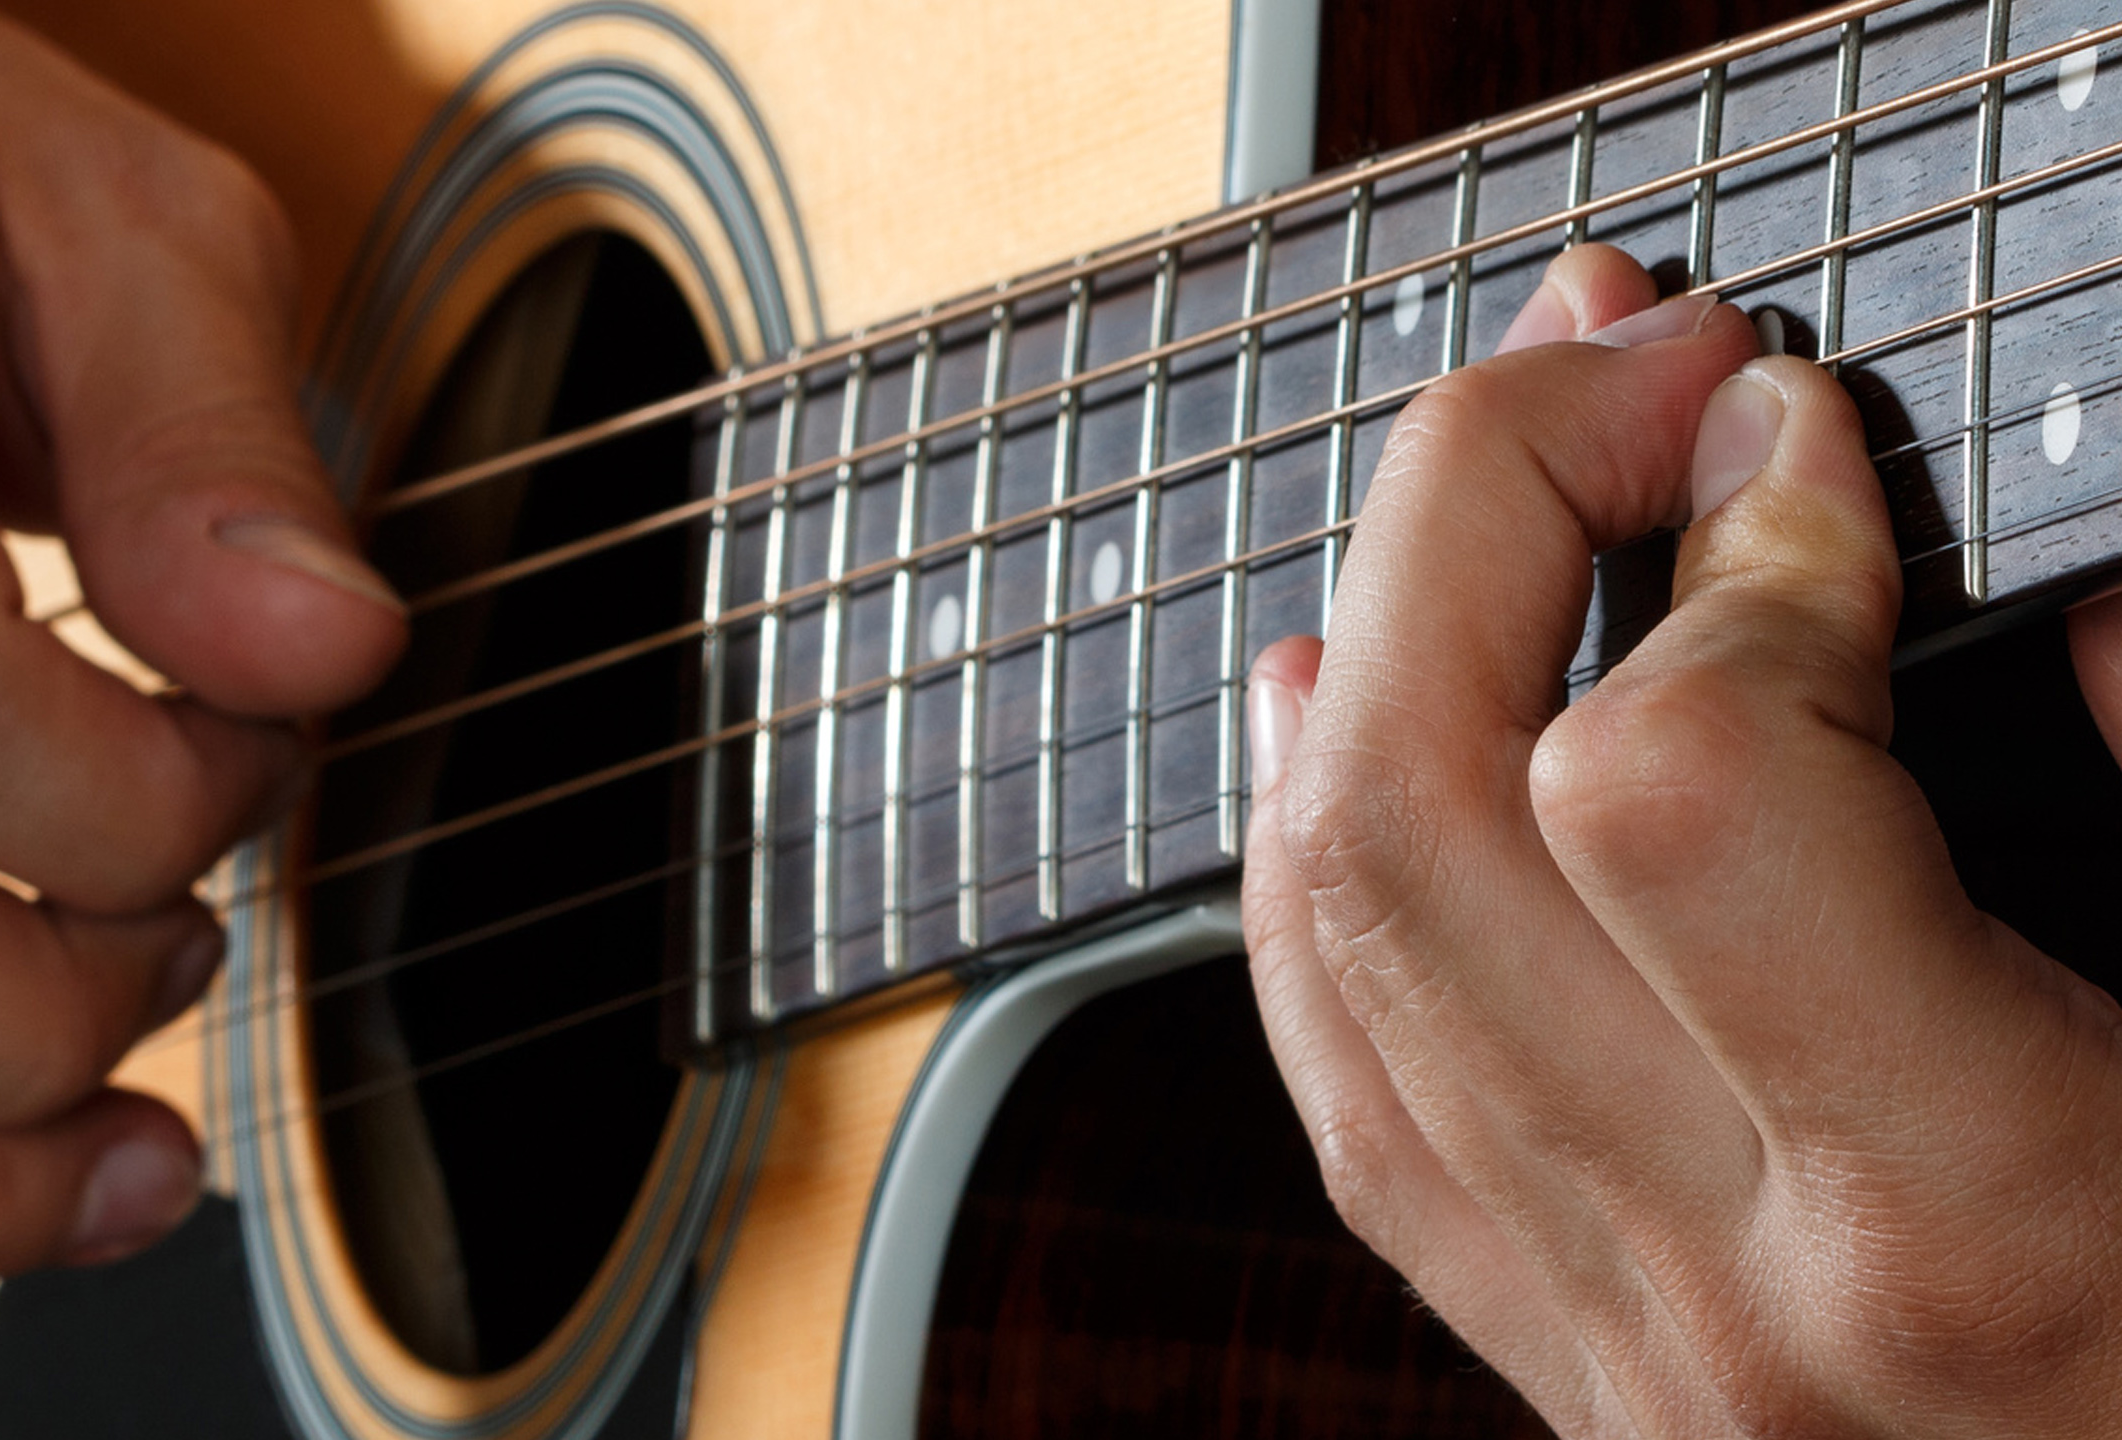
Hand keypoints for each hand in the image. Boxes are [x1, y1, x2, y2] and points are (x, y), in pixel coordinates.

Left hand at [1243, 244, 2121, 1435]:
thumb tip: (2049, 587)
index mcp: (1976, 1224)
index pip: (1674, 787)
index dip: (1735, 550)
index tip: (1815, 434)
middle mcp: (1728, 1288)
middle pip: (1425, 809)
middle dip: (1481, 515)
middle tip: (1624, 366)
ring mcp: (1610, 1334)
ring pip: (1342, 925)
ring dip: (1376, 640)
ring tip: (1483, 476)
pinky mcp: (1564, 1350)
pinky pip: (1347, 1075)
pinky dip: (1313, 856)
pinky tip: (1335, 714)